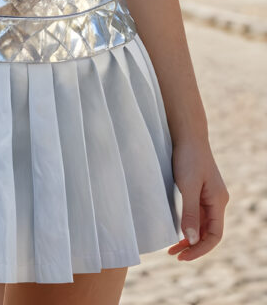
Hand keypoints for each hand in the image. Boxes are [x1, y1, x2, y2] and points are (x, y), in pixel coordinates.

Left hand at [167, 139, 228, 261]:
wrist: (187, 134)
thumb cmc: (188, 157)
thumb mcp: (187, 186)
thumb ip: (189, 213)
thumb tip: (191, 240)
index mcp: (218, 201)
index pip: (214, 236)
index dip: (200, 249)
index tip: (182, 256)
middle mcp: (216, 201)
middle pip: (208, 232)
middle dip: (192, 246)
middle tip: (173, 254)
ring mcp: (209, 196)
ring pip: (202, 224)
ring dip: (189, 237)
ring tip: (172, 248)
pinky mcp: (200, 190)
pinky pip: (196, 214)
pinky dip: (187, 224)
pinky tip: (175, 229)